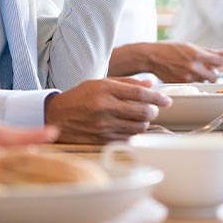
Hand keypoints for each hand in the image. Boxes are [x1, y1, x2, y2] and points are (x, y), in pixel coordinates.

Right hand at [44, 78, 171, 143]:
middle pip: (142, 111)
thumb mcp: (100, 83)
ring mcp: (103, 125)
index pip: (139, 94)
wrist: (56, 116)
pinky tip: (131, 128)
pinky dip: (134, 134)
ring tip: (141, 118)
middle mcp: (104, 107)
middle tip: (153, 109)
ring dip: (145, 123)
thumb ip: (126, 83)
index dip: (157, 97)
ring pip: (138, 127)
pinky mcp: (102, 139)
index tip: (167, 100)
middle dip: (153, 111)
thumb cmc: (80, 97)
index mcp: (105, 89)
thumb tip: (150, 85)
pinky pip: (127, 138)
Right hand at [141, 42, 222, 82]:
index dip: (220, 64)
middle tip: (206, 69)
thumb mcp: (190, 46)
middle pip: (214, 77)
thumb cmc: (170, 49)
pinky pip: (193, 85)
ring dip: (202, 77)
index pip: (219, 63)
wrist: (152, 57)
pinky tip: (185, 74)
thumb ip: (209, 51)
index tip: (218, 64)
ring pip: (203, 82)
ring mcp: (188, 78)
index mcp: (197, 55)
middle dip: (212, 74)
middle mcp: (194, 67)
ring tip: (192, 70)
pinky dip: (192, 81)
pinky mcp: (182, 85)